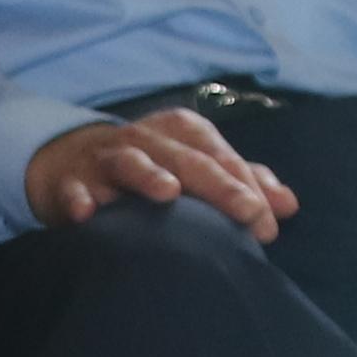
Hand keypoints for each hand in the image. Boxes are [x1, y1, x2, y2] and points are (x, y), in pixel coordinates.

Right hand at [24, 104, 294, 234]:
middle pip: (186, 158)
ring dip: (147, 174)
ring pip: (129, 161)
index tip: (267, 223)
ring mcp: (106, 158)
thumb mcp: (193, 166)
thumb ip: (239, 182)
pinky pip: (73, 188)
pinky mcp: (70, 180)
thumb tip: (288, 205)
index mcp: (180, 132)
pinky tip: (87, 213)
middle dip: (218, 184)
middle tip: (247, 211)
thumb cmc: (147, 167)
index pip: (220, 155)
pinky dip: (79, 197)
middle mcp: (146, 139)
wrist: (69, 162)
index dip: (246, 186)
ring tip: (168, 192)